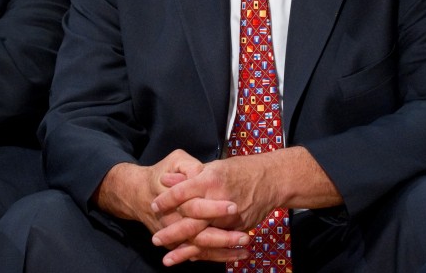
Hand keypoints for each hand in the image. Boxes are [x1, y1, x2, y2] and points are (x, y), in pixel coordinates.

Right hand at [94, 151, 248, 264]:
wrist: (136, 193)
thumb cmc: (160, 174)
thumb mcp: (174, 161)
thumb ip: (190, 166)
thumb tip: (204, 172)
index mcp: (174, 196)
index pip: (194, 204)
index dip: (213, 207)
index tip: (234, 207)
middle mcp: (172, 218)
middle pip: (198, 232)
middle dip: (222, 236)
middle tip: (245, 236)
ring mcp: (172, 234)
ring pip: (199, 247)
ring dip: (223, 250)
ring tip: (245, 249)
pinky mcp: (175, 243)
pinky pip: (196, 254)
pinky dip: (217, 256)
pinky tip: (236, 256)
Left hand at [151, 153, 289, 265]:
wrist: (272, 180)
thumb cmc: (240, 170)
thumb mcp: (212, 166)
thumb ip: (188, 175)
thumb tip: (165, 179)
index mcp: (210, 181)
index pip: (183, 192)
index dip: (166, 199)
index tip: (153, 205)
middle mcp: (218, 201)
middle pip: (191, 220)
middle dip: (172, 232)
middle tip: (156, 239)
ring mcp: (230, 218)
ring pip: (204, 238)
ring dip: (185, 250)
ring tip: (168, 259)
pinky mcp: (239, 228)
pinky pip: (218, 244)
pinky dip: (204, 252)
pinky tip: (190, 258)